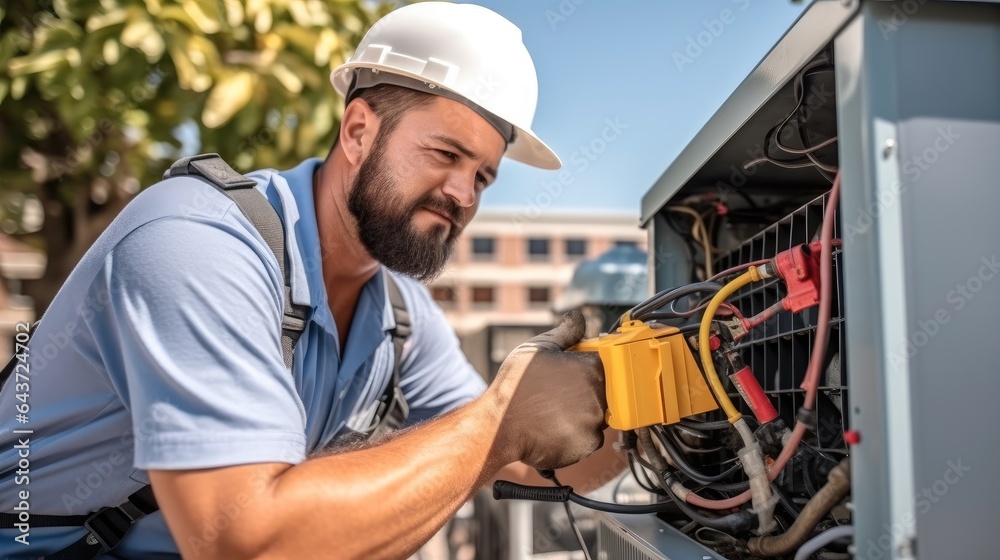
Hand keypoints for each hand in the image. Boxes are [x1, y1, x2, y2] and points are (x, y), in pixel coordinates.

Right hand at [488, 310, 606, 470]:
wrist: (499, 425)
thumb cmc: (516, 386)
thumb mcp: (538, 348)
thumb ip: (565, 333)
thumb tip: (578, 318)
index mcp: (591, 368)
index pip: (601, 364)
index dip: (583, 368)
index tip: (568, 373)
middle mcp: (599, 395)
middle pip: (601, 391)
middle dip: (583, 391)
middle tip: (556, 395)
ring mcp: (594, 422)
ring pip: (596, 416)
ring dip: (580, 414)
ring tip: (552, 412)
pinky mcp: (587, 445)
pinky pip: (589, 439)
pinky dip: (576, 435)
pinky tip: (554, 428)